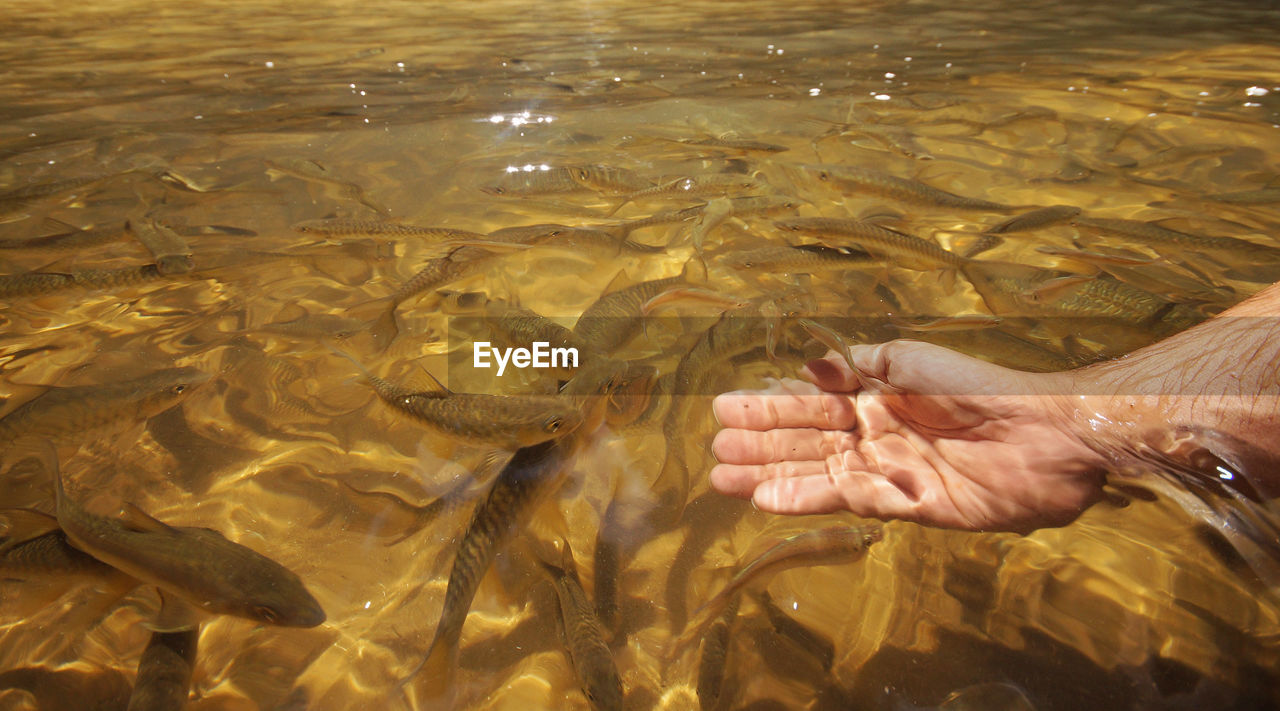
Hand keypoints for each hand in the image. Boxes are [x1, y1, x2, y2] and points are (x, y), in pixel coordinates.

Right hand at [709, 340, 1108, 531]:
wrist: (1042, 435)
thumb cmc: (980, 387)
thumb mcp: (911, 362)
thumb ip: (857, 368)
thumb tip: (807, 368)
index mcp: (875, 395)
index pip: (809, 402)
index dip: (767, 405)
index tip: (724, 407)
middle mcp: (874, 433)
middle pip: (805, 441)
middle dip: (759, 443)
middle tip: (715, 449)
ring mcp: (886, 469)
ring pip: (815, 473)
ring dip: (770, 475)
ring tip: (725, 478)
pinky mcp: (904, 504)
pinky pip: (843, 501)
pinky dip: (803, 500)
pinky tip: (767, 499)